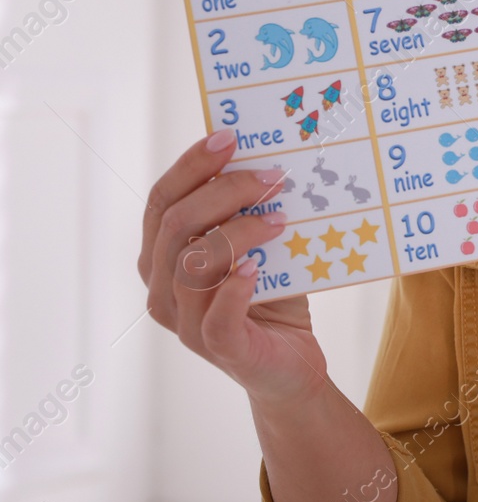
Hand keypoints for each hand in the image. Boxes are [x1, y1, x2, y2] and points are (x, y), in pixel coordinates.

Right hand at [139, 131, 327, 405]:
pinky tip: (258, 267)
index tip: (229, 136)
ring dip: (240, 232)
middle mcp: (162, 289)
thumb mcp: (262, 247)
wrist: (292, 365)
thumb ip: (252, 213)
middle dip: (225, 191)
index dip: (191, 165)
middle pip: (178, 225)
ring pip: (195, 265)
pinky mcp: (219, 349)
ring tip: (282, 218)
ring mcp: (185, 323)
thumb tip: (274, 158)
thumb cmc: (273, 297)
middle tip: (274, 176)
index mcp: (163, 257)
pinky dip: (236, 287)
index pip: (162, 201)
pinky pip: (216, 316)